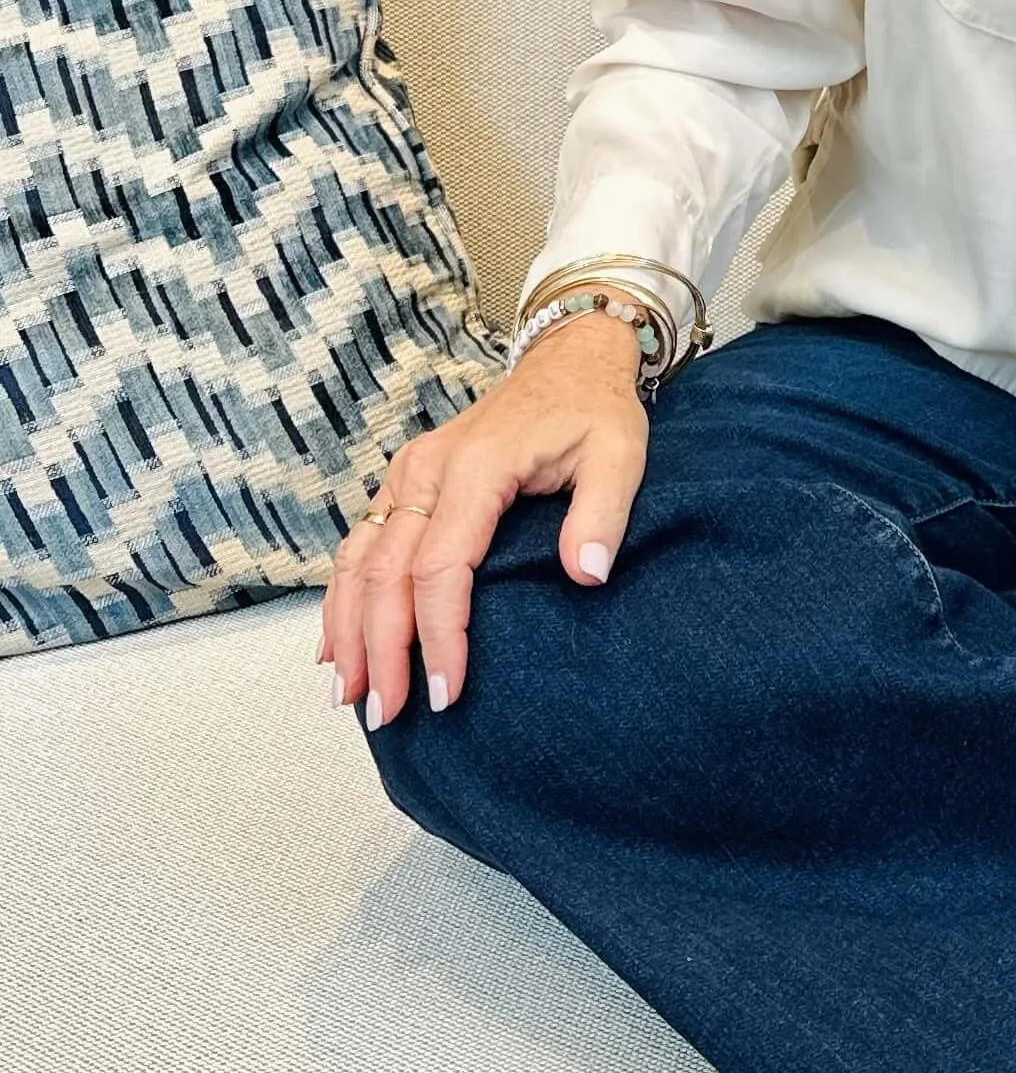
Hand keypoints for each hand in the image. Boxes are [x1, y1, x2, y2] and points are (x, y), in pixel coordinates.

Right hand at [317, 312, 648, 731]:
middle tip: (386, 713)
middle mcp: (428, 468)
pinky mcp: (403, 480)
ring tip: (352, 695)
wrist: (568, 359)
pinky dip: (341, 597)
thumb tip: (586, 575)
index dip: (439, 634)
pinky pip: (358, 544)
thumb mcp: (620, 454)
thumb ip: (603, 514)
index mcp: (477, 466)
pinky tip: (337, 646)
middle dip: (380, 649)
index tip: (446, 692)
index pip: (441, 566)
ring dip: (347, 630)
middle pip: (385, 573)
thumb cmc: (594, 410)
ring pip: (358, 560)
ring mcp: (408, 473)